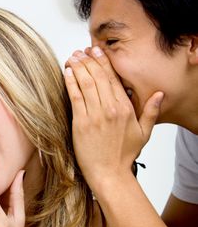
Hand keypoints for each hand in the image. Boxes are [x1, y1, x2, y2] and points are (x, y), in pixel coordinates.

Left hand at [64, 47, 163, 194]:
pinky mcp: (81, 123)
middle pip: (98, 77)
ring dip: (78, 67)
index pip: (114, 78)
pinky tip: (67, 72)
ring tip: (73, 57)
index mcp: (125, 108)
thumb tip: (159, 94)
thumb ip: (151, 112)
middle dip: (89, 60)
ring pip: (86, 83)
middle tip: (81, 51)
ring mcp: (95, 115)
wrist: (110, 174)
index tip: (96, 51)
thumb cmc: (124, 155)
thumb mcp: (144, 133)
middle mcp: (111, 109)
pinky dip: (70, 82)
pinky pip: (75, 97)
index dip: (103, 62)